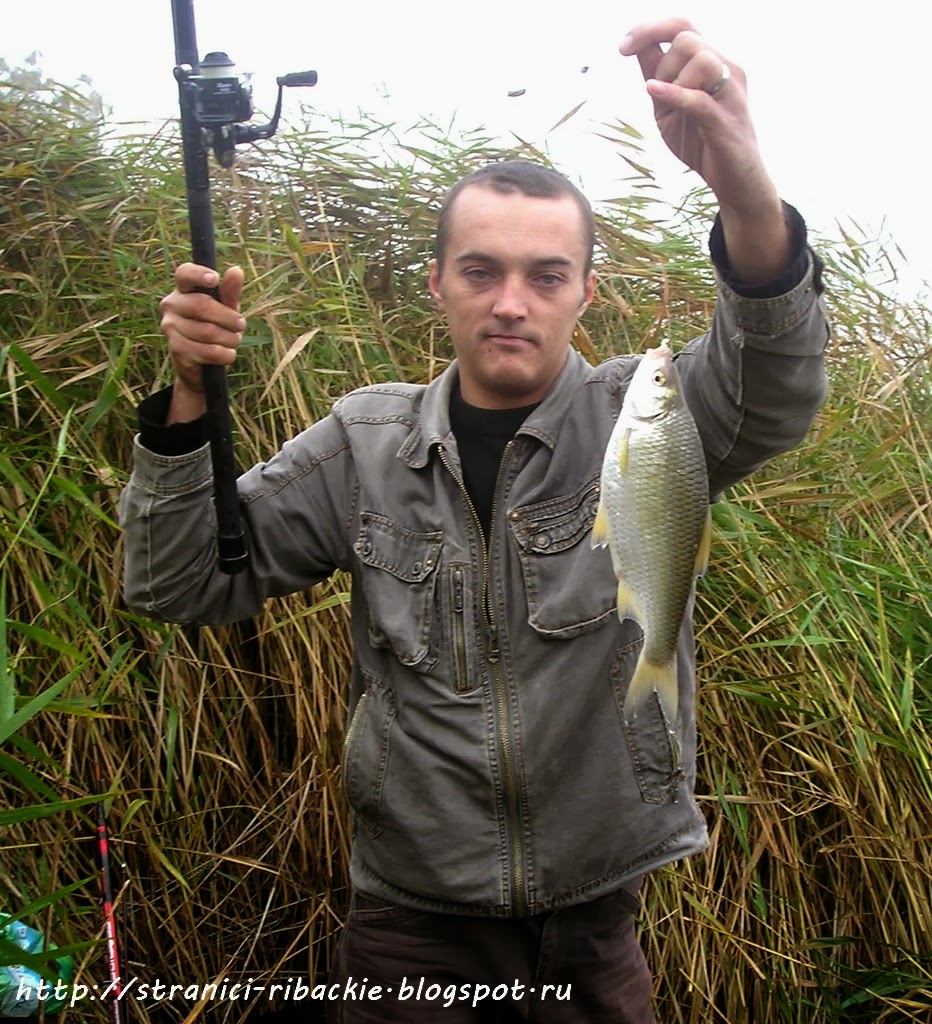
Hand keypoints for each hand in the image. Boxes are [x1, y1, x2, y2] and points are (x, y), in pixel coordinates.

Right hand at [158, 263, 244, 421]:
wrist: (202, 365)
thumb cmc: (216, 327)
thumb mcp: (226, 308)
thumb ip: (230, 292)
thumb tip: (237, 270)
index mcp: (182, 289)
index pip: (184, 274)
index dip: (198, 274)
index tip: (215, 279)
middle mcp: (171, 305)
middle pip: (201, 305)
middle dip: (228, 318)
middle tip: (241, 325)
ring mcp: (170, 328)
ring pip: (208, 331)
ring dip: (230, 339)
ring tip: (233, 341)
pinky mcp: (177, 350)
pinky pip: (209, 351)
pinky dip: (226, 354)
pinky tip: (227, 354)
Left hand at [621, 18, 789, 283]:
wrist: (732, 181)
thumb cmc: (701, 142)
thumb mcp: (667, 107)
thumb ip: (656, 77)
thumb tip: (635, 47)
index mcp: (712, 63)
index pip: (682, 25)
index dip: (649, 28)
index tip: (623, 46)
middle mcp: (726, 69)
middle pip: (687, 37)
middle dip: (660, 62)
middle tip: (655, 94)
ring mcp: (730, 93)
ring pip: (700, 58)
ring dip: (672, 79)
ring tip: (670, 109)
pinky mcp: (726, 121)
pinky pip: (700, 99)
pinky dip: (674, 93)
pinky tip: (653, 92)